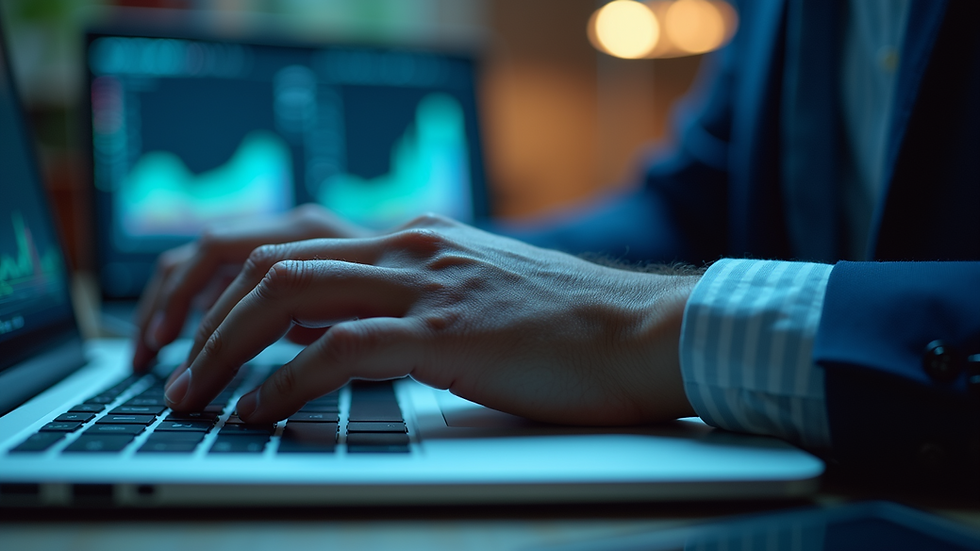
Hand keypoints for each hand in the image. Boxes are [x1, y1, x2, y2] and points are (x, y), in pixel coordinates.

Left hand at [162, 214, 698, 424]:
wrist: (644, 331)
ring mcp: (428, 285)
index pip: (293, 247)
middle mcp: (411, 249)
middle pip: (272, 264)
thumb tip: (342, 341)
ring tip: (194, 393)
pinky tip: (258, 411)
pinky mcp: (448, 332)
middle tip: (172, 369)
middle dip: (204, 317)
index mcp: (416, 241)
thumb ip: (413, 307)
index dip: (229, 289)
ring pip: (289, 297)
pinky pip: (339, 351)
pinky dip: (284, 383)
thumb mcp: (475, 301)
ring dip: (225, 348)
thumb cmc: (569, 329)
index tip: (198, 335)